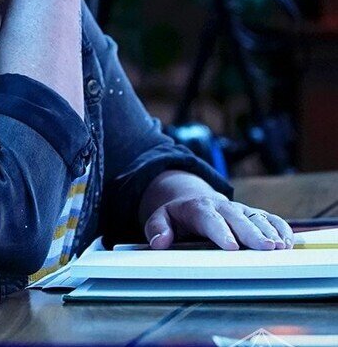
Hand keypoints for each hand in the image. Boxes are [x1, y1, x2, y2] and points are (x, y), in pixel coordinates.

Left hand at [144, 192, 294, 250]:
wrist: (191, 198)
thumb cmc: (178, 215)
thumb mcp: (160, 218)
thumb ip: (158, 228)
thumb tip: (159, 242)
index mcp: (198, 208)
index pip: (209, 218)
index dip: (221, 231)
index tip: (231, 246)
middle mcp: (222, 206)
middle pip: (238, 218)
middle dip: (252, 232)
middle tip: (266, 247)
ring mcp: (239, 209)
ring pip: (256, 216)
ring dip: (269, 231)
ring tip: (281, 247)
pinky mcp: (251, 214)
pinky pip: (268, 217)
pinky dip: (280, 227)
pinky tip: (288, 240)